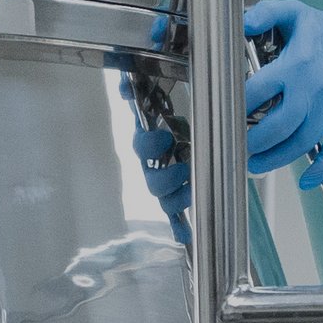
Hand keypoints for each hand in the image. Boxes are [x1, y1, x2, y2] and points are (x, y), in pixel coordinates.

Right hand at [122, 72, 192, 243]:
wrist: (197, 119)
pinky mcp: (181, 192)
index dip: (150, 145)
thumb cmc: (175, 110)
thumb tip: (125, 88)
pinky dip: (181, 226)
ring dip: (180, 198)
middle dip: (167, 177)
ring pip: (165, 199)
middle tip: (183, 169)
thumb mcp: (160, 92)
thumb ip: (136, 86)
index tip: (166, 138)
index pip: (142, 146)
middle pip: (152, 180)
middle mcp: (155, 163)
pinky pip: (177, 213)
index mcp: (150, 140)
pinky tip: (187, 236)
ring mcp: (168, 180)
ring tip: (196, 189)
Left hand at [243, 1, 322, 188]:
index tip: (224, 115)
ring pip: (302, 143)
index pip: (258, 92)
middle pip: (280, 125)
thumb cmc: (322, 30)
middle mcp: (314, 89)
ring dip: (277, 159)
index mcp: (297, 64)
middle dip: (255, 141)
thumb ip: (263, 14)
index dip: (237, 106)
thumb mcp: (291, 12)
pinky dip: (321, 170)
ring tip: (257, 164)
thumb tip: (242, 23)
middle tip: (239, 146)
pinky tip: (306, 180)